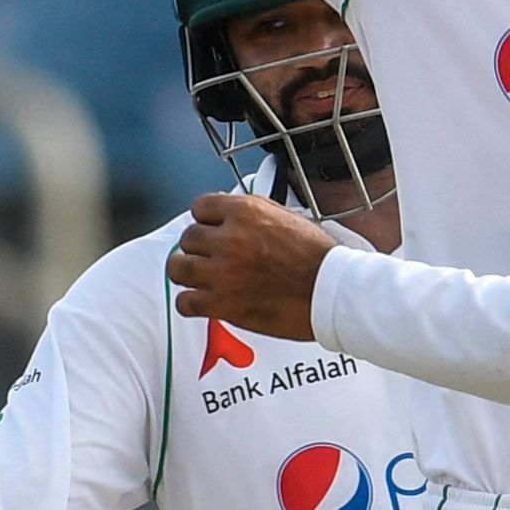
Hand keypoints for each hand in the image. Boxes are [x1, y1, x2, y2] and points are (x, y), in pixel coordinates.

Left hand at [168, 194, 336, 341]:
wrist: (332, 291)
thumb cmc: (318, 258)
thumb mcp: (286, 217)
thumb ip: (253, 213)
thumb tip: (231, 213)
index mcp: (246, 211)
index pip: (200, 206)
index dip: (204, 219)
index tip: (209, 228)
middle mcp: (229, 238)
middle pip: (188, 237)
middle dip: (198, 247)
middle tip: (209, 256)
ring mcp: (223, 272)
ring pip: (178, 268)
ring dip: (186, 271)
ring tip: (196, 277)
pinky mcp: (223, 303)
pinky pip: (185, 302)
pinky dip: (190, 303)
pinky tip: (202, 301)